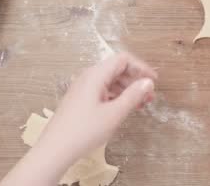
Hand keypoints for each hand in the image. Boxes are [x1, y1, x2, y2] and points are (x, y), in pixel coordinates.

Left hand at [39, 52, 156, 163]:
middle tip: (149, 96)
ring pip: (111, 81)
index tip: (154, 81)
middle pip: (117, 69)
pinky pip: (103, 91)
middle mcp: (88, 77)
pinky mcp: (80, 100)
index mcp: (96, 75)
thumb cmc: (84, 131)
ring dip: (127, 90)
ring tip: (140, 105)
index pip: (123, 60)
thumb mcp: (114, 114)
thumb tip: (148, 82)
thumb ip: (133, 95)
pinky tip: (124, 109)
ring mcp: (83, 89)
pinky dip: (116, 97)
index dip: (141, 68)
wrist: (55, 150)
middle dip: (135, 80)